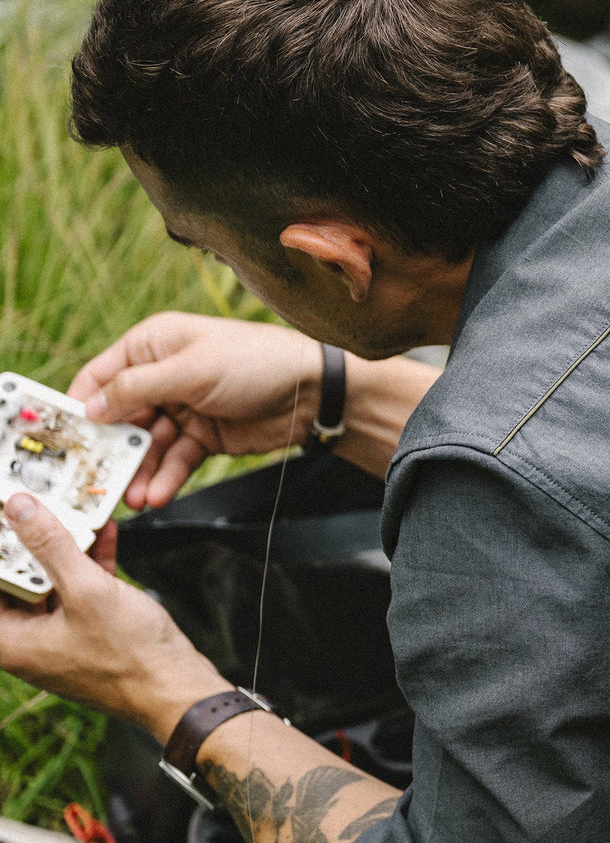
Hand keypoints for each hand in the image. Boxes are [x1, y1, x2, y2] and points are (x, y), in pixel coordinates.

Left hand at [0, 493, 226, 740]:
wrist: (175, 688)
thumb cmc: (129, 655)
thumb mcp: (87, 591)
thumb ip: (50, 546)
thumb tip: (18, 507)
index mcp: (10, 640)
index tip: (3, 515)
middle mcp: (29, 639)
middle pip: (16, 580)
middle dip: (26, 541)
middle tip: (35, 504)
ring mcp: (60, 634)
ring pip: (50, 580)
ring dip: (62, 546)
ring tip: (72, 508)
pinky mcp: (90, 629)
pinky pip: (79, 588)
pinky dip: (89, 561)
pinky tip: (104, 531)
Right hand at [68, 312, 321, 508]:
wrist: (312, 390)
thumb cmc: (254, 362)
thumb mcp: (190, 370)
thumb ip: (137, 388)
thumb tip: (89, 405)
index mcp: (153, 345)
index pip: (101, 376)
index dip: (81, 406)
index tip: (64, 439)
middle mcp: (164, 376)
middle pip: (121, 417)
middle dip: (112, 449)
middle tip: (98, 479)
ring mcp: (184, 408)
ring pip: (149, 445)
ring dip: (140, 471)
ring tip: (133, 498)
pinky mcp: (205, 436)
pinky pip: (176, 460)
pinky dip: (167, 478)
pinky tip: (158, 496)